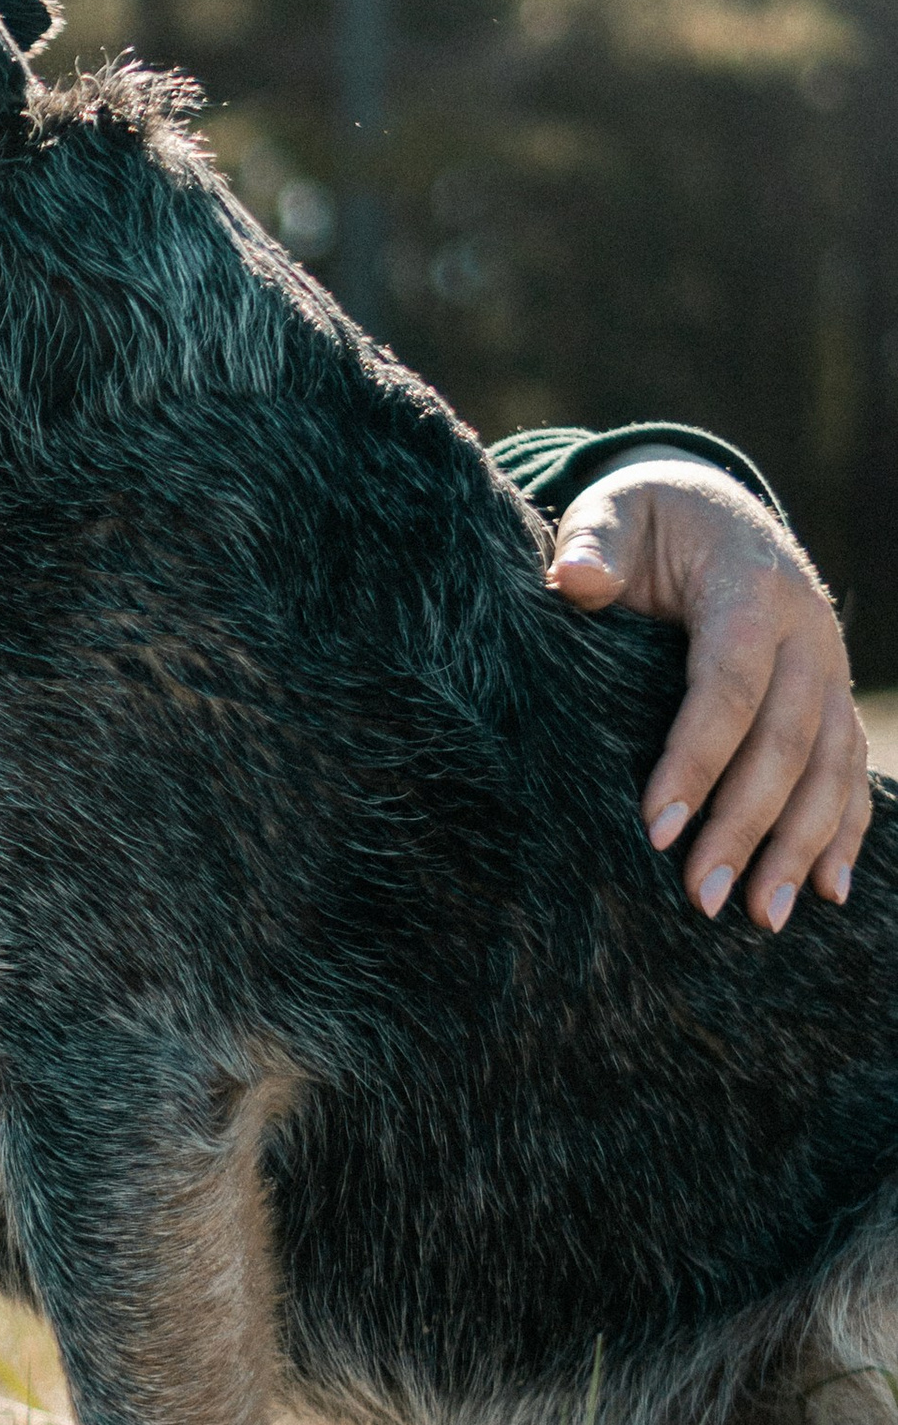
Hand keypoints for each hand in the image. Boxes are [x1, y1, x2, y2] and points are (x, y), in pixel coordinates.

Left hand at [547, 459, 870, 928]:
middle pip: (786, 741)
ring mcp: (829, 669)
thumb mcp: (616, 511)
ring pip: (830, 767)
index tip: (656, 827)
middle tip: (703, 899)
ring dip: (800, 846)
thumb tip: (575, 579)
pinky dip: (843, 832)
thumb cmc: (649, 520)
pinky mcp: (833, 698)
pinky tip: (827, 892)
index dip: (696, 757)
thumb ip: (594, 543)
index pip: (726, 685)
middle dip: (747, 825)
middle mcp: (807, 632)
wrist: (716, 507)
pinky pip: (850, 770)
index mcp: (751, 588)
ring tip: (762, 917)